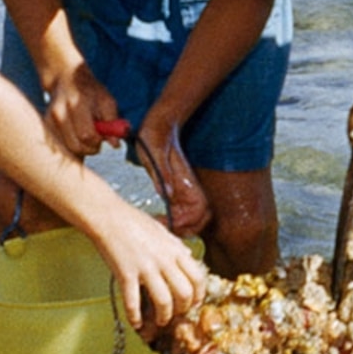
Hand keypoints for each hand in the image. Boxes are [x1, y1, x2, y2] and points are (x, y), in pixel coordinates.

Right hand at [43, 63, 120, 157]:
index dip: (98, 140)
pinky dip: (72, 146)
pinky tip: (77, 135)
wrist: (65, 79)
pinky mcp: (46, 127)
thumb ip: (112, 121)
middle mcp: (59, 113)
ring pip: (68, 149)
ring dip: (82, 148)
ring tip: (87, 135)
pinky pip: (62, 147)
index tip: (102, 136)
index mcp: (76, 104)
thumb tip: (116, 144)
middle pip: (77, 146)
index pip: (87, 135)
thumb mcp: (106, 101)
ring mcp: (50, 120)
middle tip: (96, 139)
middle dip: (90, 148)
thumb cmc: (90, 91)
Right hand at [81, 195, 207, 334]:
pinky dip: (134, 316)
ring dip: (164, 316)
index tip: (194, 302)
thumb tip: (188, 257)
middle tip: (177, 313)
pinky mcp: (126, 274)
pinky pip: (133, 301)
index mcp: (175, 249)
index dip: (199, 294)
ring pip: (164, 301)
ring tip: (160, 321)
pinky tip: (135, 322)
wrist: (109, 217)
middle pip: (185, 293)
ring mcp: (146, 268)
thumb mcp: (163, 231)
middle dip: (183, 308)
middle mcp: (164, 260)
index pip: (198, 277)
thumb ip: (176, 246)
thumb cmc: (134, 221)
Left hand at [136, 114, 209, 239]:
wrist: (161, 122)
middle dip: (181, 231)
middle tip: (158, 225)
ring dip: (176, 227)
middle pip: (196, 222)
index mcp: (187, 182)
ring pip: (189, 219)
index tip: (163, 223)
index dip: (182, 225)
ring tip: (156, 222)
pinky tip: (157, 215)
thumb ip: (163, 174)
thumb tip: (168, 195)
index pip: (197, 215)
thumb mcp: (155, 153)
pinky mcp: (176, 187)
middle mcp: (189, 189)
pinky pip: (180, 211)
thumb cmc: (156, 136)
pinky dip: (171, 219)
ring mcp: (184, 189)